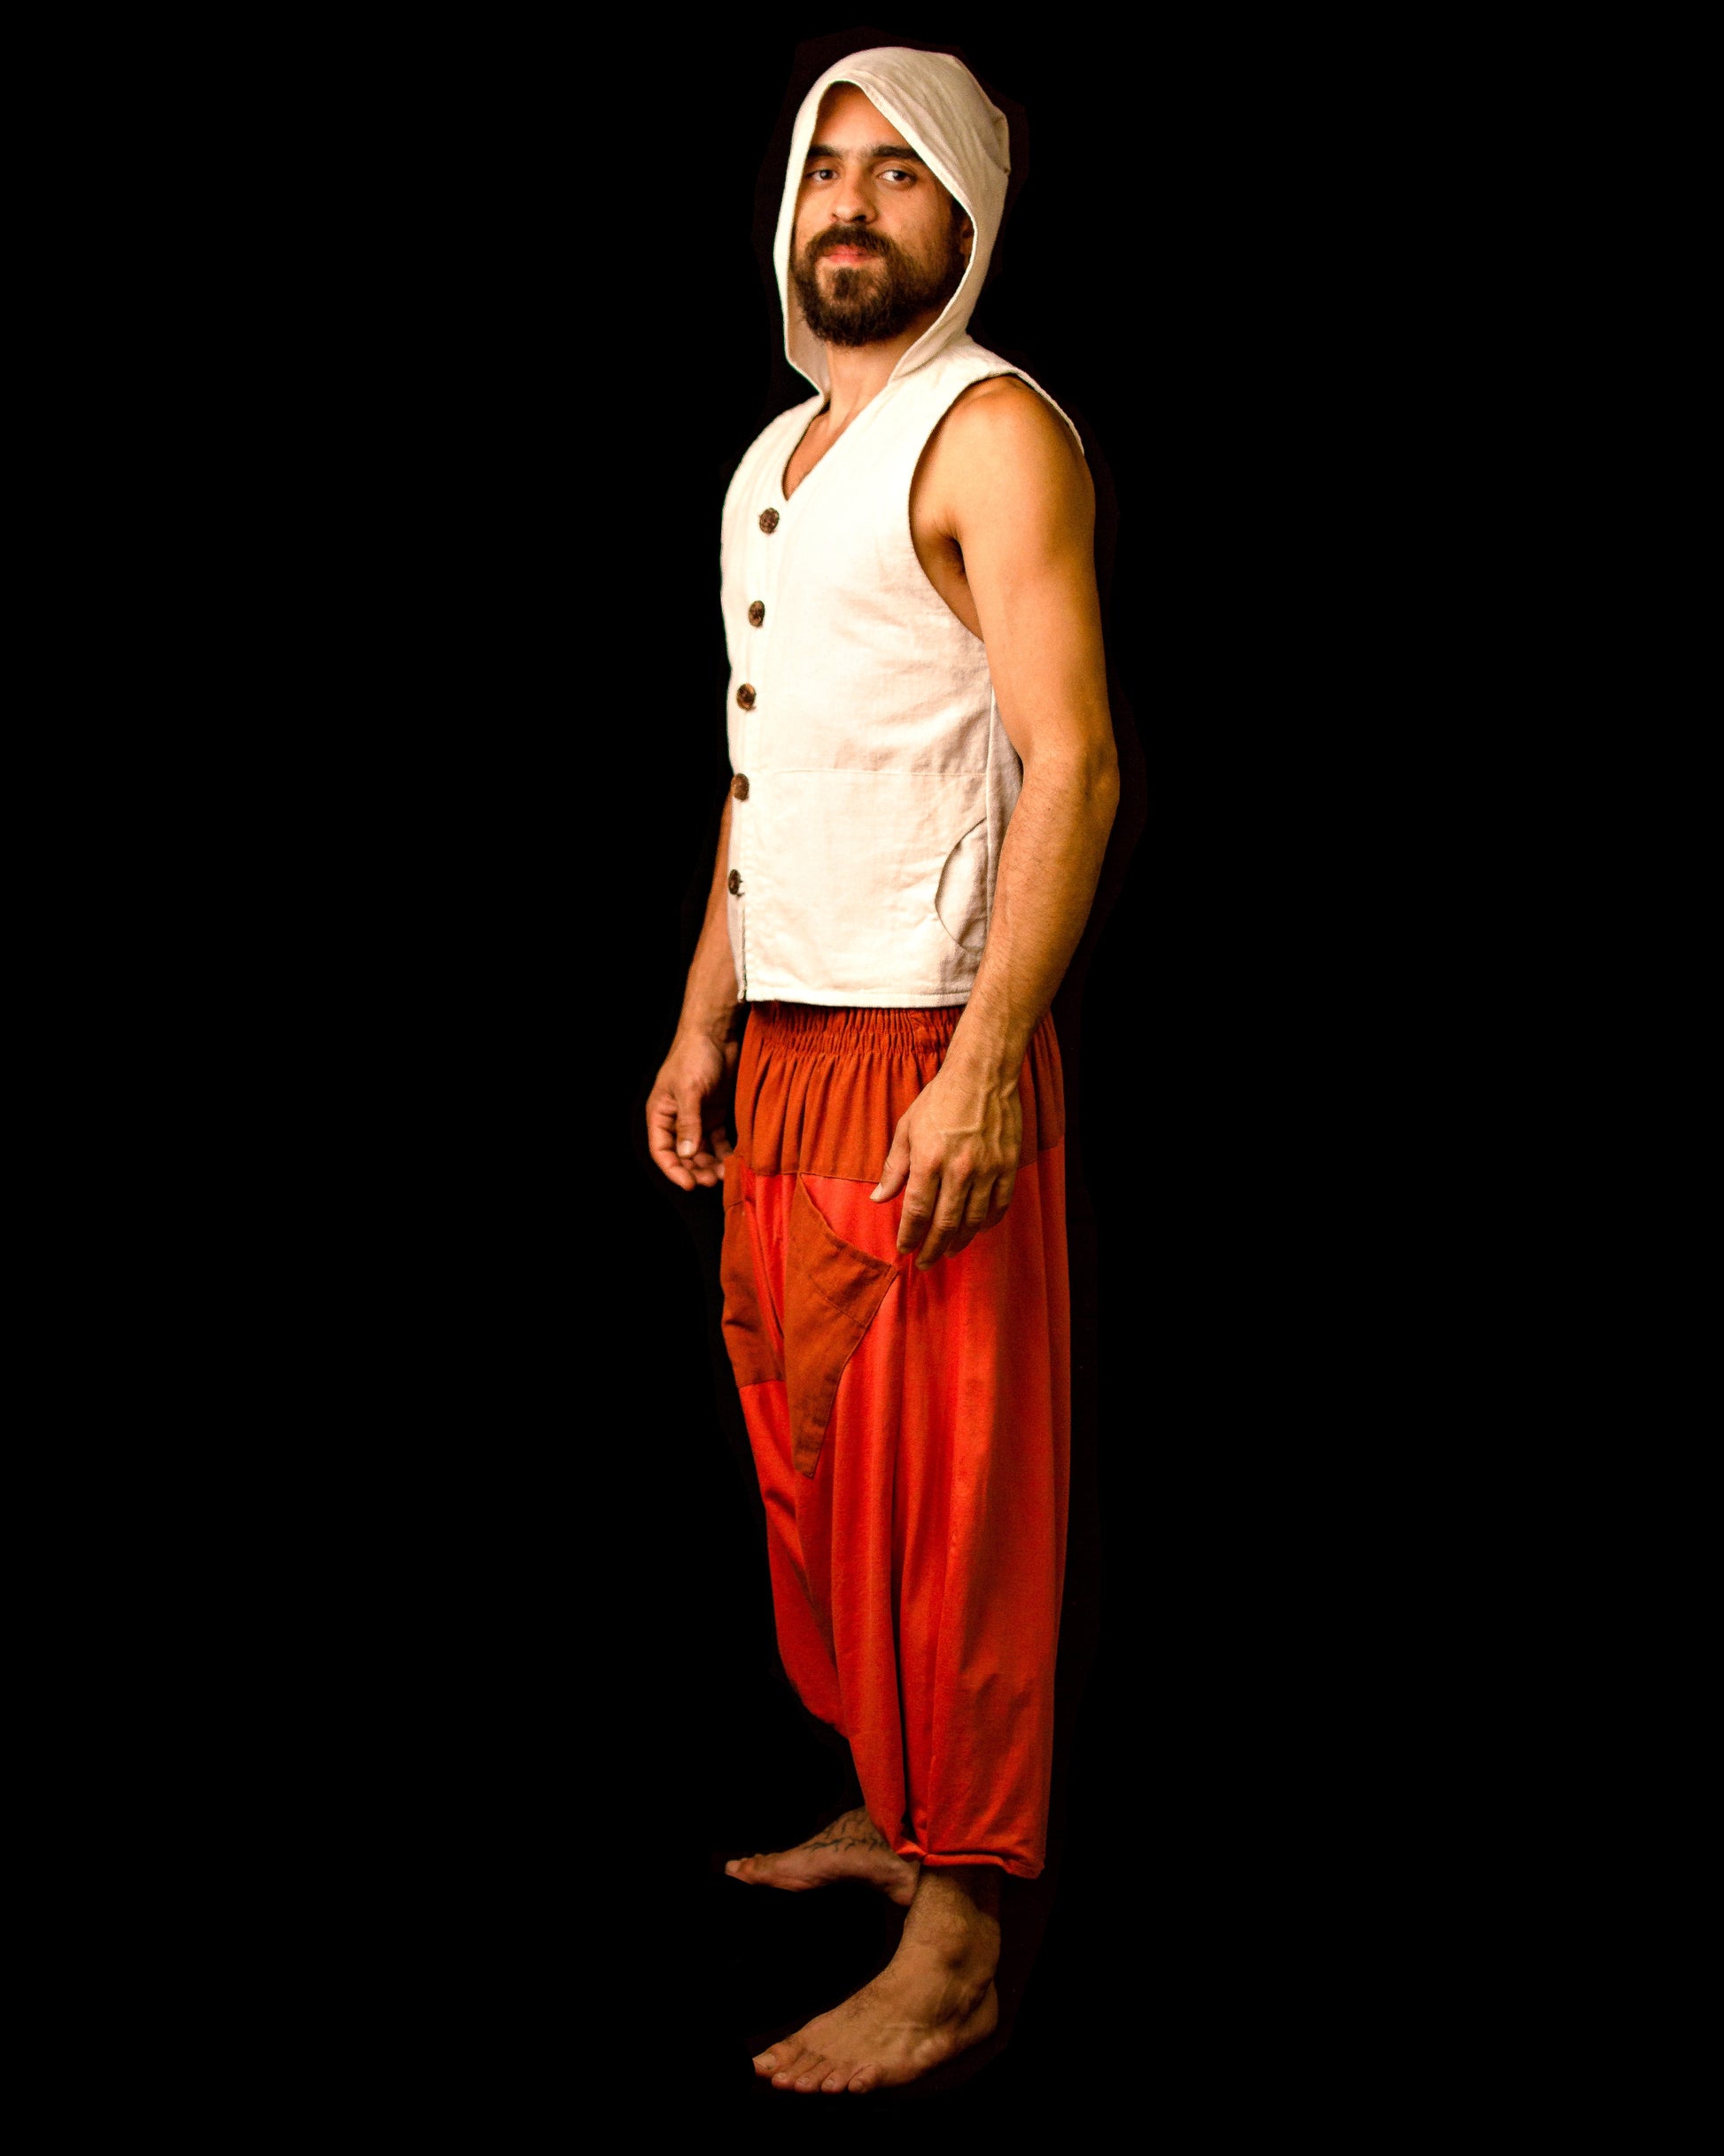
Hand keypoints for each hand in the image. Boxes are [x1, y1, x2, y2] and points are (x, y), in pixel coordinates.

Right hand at [647, 1029, 738, 1190]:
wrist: (718, 1033)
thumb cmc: (695, 1055)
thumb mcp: (689, 1090)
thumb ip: (688, 1122)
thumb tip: (687, 1154)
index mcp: (661, 1114)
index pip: (662, 1150)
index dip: (674, 1170)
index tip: (690, 1184)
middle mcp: (678, 1119)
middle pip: (684, 1155)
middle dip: (696, 1170)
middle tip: (712, 1181)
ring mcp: (698, 1117)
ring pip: (703, 1150)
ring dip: (712, 1164)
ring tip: (726, 1174)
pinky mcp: (716, 1113)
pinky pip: (719, 1140)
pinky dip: (725, 1152)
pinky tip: (735, 1160)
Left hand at [870, 1054, 1021, 1266]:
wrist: (982, 1075)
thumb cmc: (939, 1099)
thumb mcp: (907, 1129)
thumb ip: (894, 1167)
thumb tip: (878, 1199)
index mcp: (929, 1160)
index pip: (916, 1211)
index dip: (909, 1235)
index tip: (904, 1249)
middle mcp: (959, 1170)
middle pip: (945, 1223)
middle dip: (932, 1247)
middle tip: (925, 1263)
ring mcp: (987, 1169)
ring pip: (973, 1219)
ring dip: (960, 1241)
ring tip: (949, 1251)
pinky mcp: (1007, 1165)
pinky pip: (999, 1204)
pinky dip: (988, 1222)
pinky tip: (978, 1230)